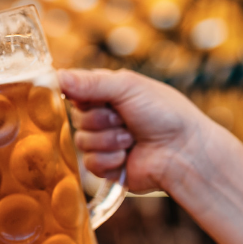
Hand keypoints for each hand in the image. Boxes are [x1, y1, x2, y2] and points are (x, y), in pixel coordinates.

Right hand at [58, 69, 226, 193]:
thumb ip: (90, 82)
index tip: (90, 98)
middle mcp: (102, 117)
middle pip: (76, 118)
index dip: (78, 95)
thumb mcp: (127, 87)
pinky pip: (90, 163)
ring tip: (132, 138)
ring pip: (82, 142)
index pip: (73, 91)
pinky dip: (110, 159)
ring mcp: (104, 143)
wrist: (186, 151)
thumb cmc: (165, 113)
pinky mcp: (106, 167)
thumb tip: (57, 76)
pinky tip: (128, 156)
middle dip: (101, 120)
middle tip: (125, 119)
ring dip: (109, 140)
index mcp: (106, 93)